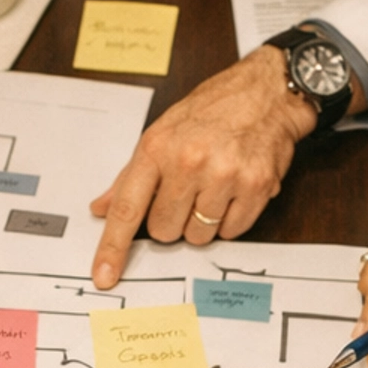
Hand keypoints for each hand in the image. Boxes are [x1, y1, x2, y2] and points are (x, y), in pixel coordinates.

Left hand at [90, 48, 313, 286]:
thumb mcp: (161, 133)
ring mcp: (225, 175)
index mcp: (157, 148)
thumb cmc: (211, 111)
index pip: (127, 208)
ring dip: (201, 222)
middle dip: (171, 221)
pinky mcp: (257, 186)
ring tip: (212, 188)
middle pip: (164, 231)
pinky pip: (232, 231)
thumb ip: (130, 176)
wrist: (265, 93)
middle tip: (185, 192)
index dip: (113, 247)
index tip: (104, 275)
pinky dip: (229, 220)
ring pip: (197, 236)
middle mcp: (189, 162)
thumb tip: (101, 209)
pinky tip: (233, 192)